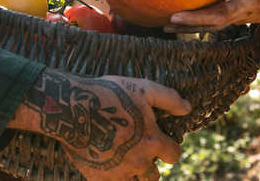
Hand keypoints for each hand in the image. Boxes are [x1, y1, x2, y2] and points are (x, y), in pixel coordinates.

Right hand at [17, 70, 189, 179]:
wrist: (71, 107)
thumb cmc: (109, 93)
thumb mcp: (143, 88)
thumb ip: (169, 99)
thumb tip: (188, 107)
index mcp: (152, 142)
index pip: (174, 155)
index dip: (169, 148)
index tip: (160, 142)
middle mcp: (139, 162)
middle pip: (155, 176)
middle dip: (150, 164)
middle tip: (138, 151)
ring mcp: (118, 174)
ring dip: (134, 175)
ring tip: (125, 161)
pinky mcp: (98, 179)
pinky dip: (114, 178)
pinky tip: (108, 165)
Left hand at [166, 0, 259, 32]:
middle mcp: (247, 1)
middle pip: (222, 14)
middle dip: (198, 17)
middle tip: (175, 15)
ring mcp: (242, 15)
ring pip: (216, 25)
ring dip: (192, 26)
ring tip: (168, 23)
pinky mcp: (237, 22)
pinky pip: (214, 28)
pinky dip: (195, 29)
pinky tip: (174, 27)